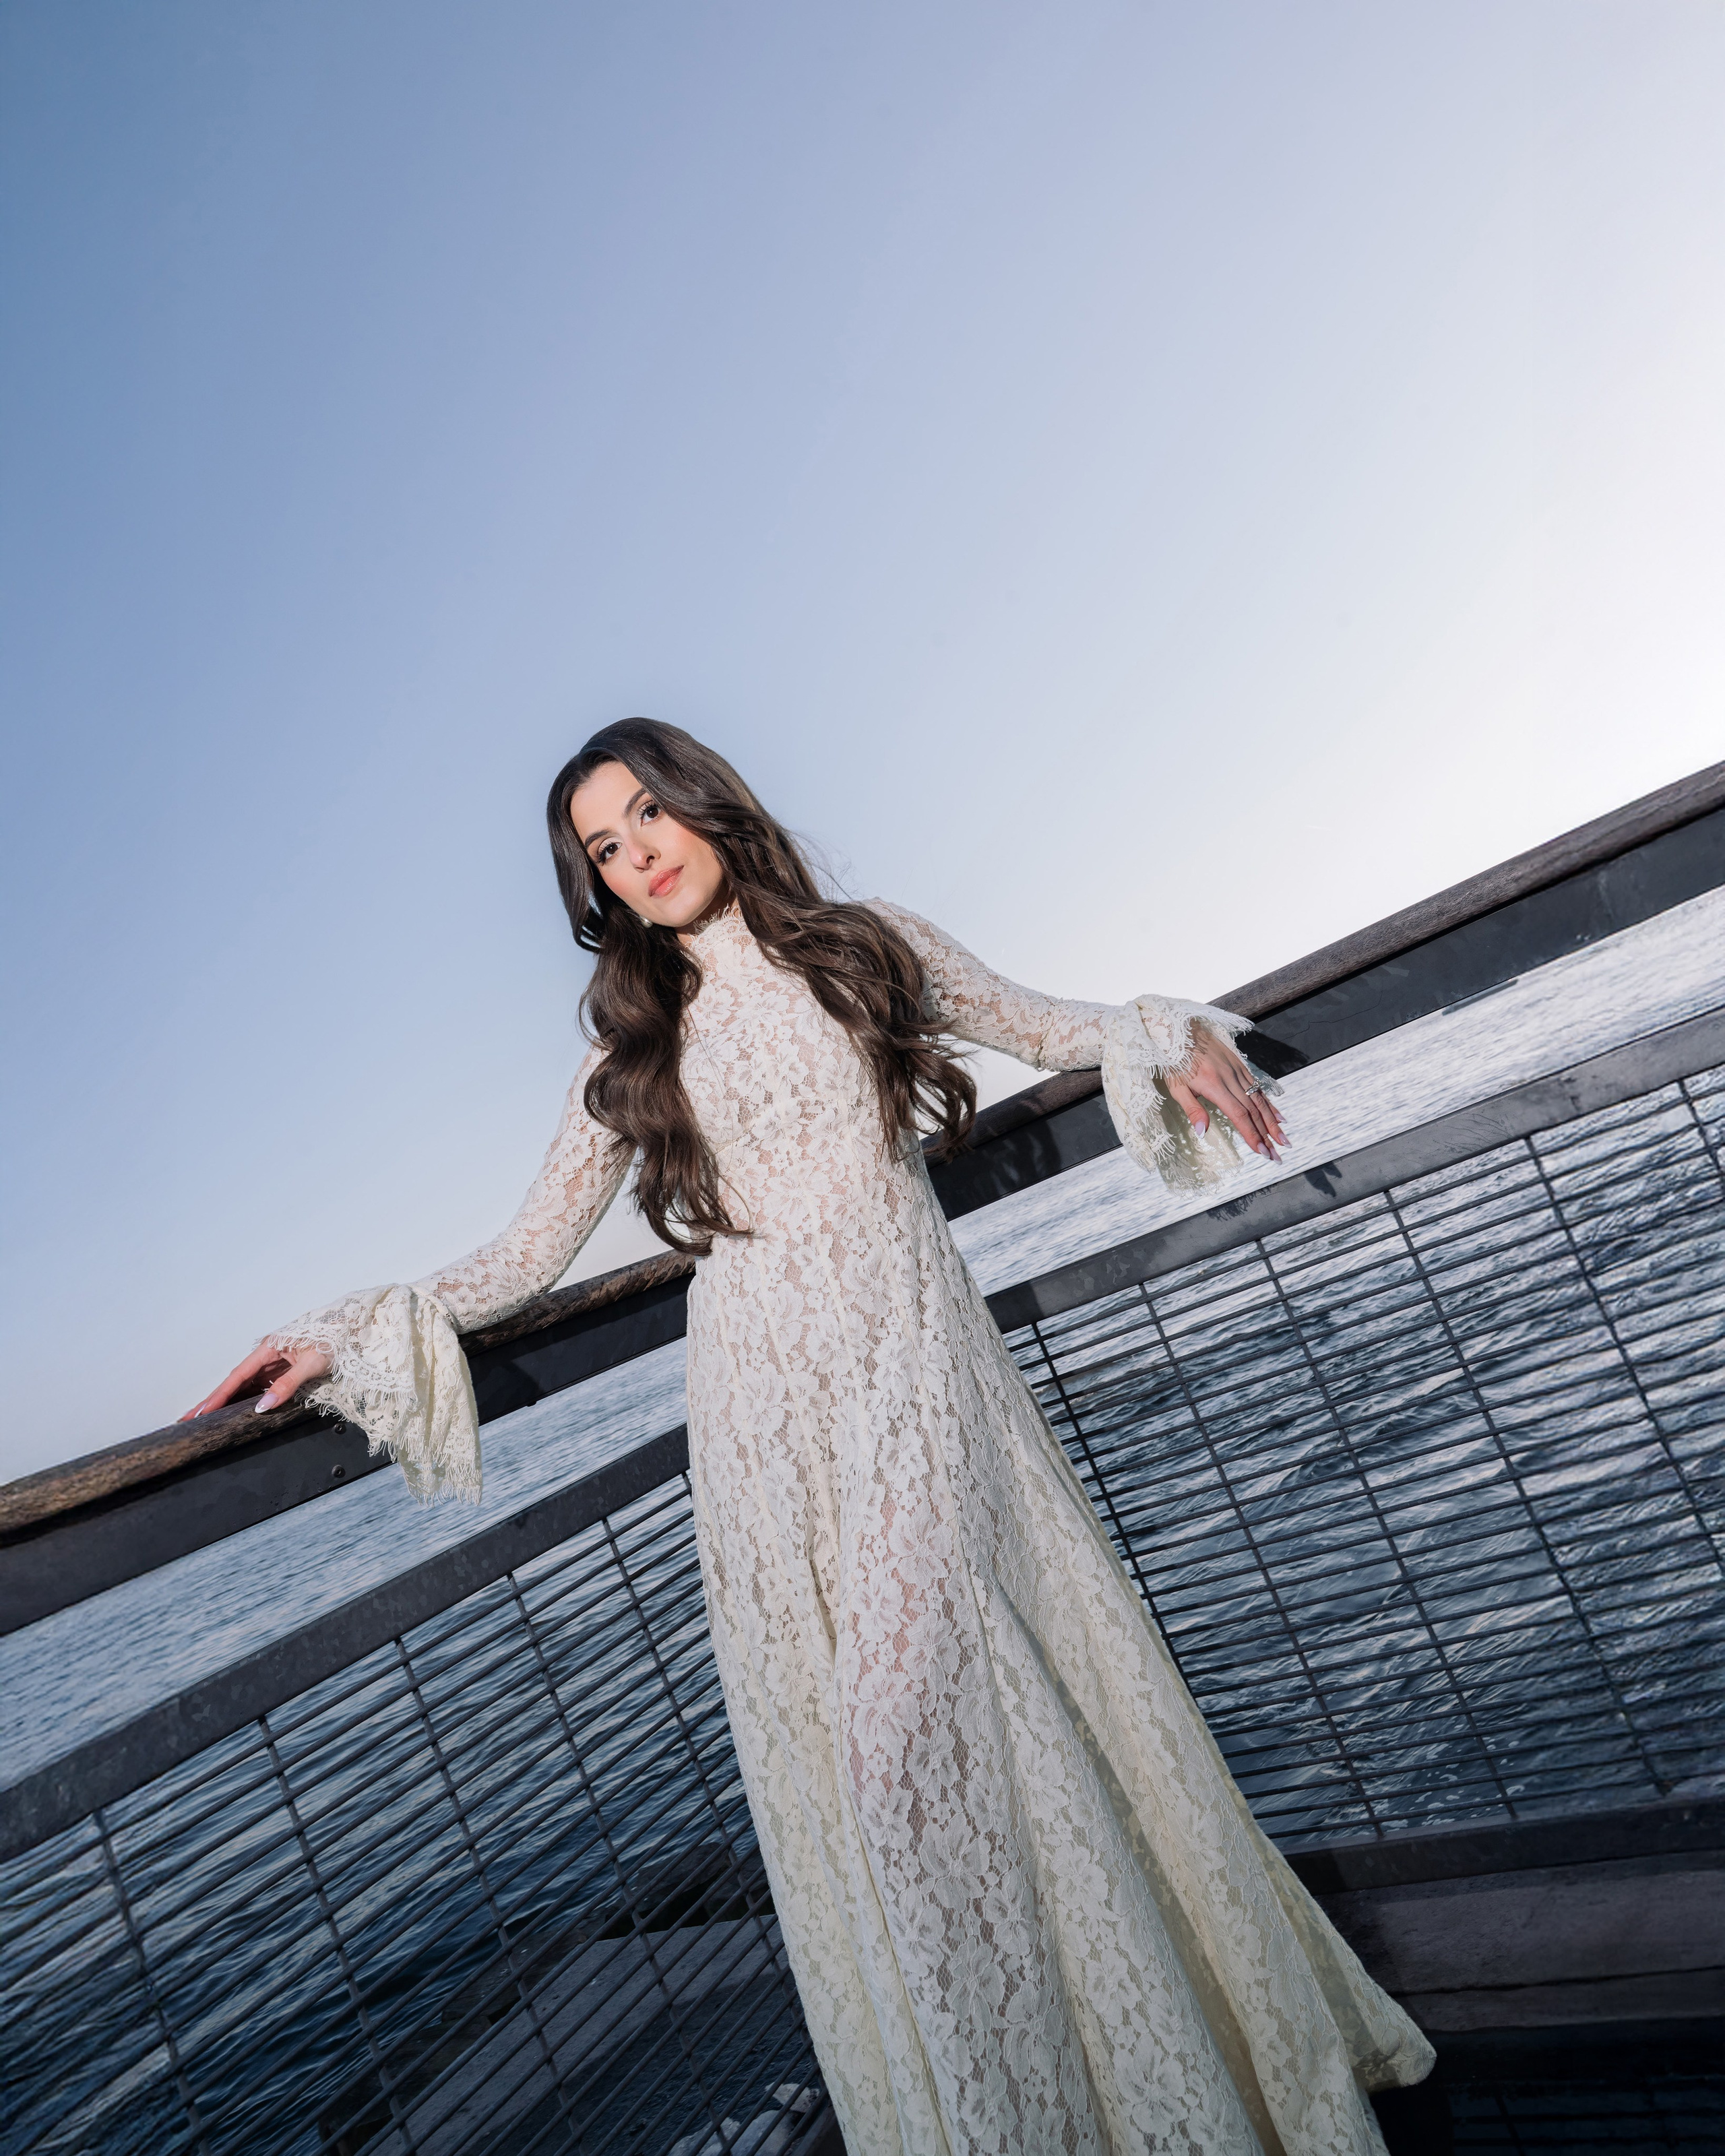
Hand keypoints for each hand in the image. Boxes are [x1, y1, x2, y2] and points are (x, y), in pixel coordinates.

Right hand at [180, 1342, 331, 1421]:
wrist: (349, 1330)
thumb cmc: (334, 1341)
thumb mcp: (311, 1364)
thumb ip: (288, 1384)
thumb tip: (264, 1405)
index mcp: (269, 1348)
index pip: (238, 1376)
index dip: (220, 1395)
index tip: (203, 1411)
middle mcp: (266, 1355)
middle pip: (234, 1381)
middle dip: (212, 1400)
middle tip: (187, 1418)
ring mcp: (271, 1363)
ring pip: (243, 1385)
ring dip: (225, 1401)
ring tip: (203, 1418)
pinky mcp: (279, 1370)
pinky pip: (257, 1386)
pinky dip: (243, 1399)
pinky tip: (232, 1411)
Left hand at [1164, 1032, 1287, 1162]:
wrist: (1179, 1029)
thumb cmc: (1173, 1061)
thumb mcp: (1176, 1087)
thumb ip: (1191, 1109)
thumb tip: (1203, 1133)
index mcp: (1214, 1085)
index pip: (1239, 1114)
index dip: (1251, 1134)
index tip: (1262, 1152)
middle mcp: (1230, 1078)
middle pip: (1253, 1110)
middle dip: (1267, 1135)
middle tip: (1277, 1155)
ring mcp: (1237, 1070)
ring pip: (1259, 1100)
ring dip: (1273, 1122)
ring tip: (1284, 1141)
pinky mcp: (1239, 1065)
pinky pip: (1258, 1087)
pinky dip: (1270, 1104)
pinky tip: (1279, 1117)